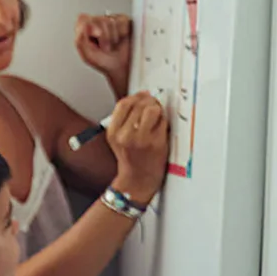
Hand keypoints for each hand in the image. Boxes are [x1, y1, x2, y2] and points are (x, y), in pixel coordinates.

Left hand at [75, 14, 132, 95]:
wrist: (120, 67)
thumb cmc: (103, 61)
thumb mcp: (87, 55)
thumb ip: (80, 40)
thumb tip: (84, 27)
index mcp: (84, 30)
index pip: (83, 19)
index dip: (90, 25)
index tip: (96, 35)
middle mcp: (97, 22)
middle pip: (98, 19)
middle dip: (104, 37)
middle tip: (105, 48)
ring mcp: (110, 20)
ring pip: (111, 21)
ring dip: (113, 38)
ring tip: (112, 45)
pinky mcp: (123, 20)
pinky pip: (122, 23)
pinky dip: (122, 34)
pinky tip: (120, 40)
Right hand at [105, 91, 168, 206]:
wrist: (138, 179)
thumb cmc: (132, 158)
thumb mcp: (119, 138)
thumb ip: (126, 117)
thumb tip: (143, 95)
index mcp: (113, 132)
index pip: (124, 103)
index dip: (136, 97)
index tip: (142, 98)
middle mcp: (125, 135)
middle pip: (139, 104)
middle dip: (148, 102)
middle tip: (153, 107)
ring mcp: (142, 139)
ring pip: (152, 109)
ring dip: (157, 109)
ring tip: (156, 116)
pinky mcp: (157, 142)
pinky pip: (163, 121)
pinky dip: (163, 121)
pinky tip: (160, 127)